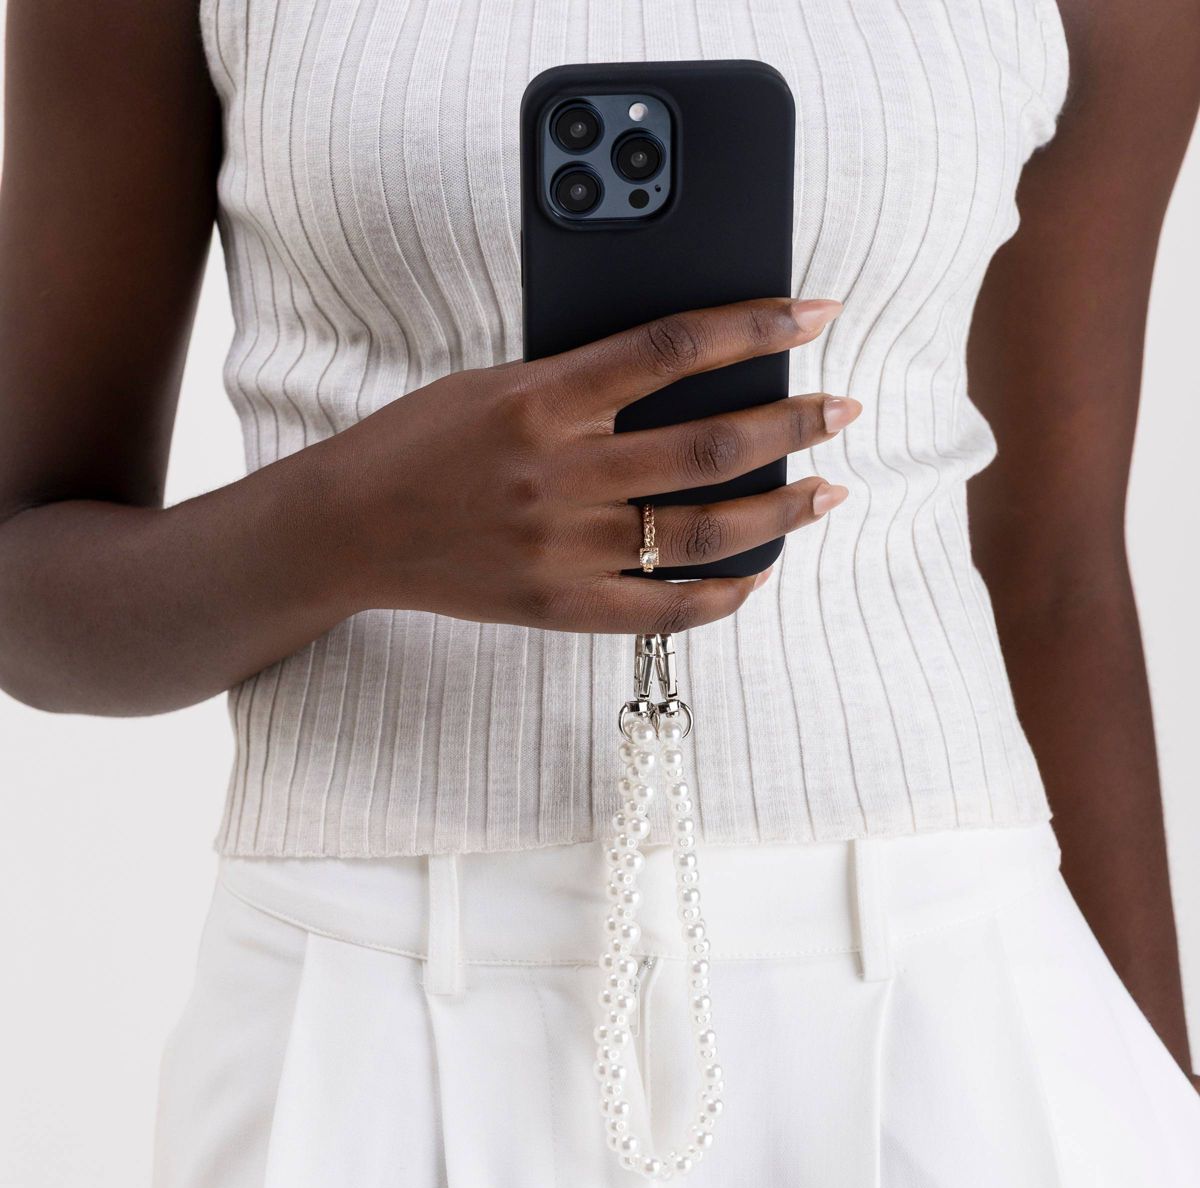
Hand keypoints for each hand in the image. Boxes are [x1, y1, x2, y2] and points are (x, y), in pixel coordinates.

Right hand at [330, 297, 858, 633]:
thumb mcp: (494, 383)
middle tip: (839, 410)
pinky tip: (759, 574)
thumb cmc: (418, 442)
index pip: (673, 348)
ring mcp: (562, 547)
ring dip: (781, 510)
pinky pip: (663, 611)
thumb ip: (580, 381)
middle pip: (709, 445)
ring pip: (703, 530)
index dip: (755, 328)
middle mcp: (559, 473)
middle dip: (794, 424)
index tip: (812, 316)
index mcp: (540, 398)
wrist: (348, 528)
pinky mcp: (557, 606)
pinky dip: (723, 596)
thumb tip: (680, 371)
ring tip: (827, 491)